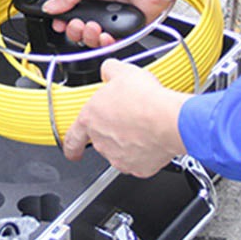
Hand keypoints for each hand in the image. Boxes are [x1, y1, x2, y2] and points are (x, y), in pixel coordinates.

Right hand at [42, 0, 240, 45]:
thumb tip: (50, 7)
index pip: (69, 4)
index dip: (61, 15)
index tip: (58, 22)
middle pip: (79, 23)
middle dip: (74, 28)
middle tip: (76, 25)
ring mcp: (115, 12)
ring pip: (94, 35)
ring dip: (89, 35)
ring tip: (93, 27)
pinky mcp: (129, 25)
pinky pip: (113, 41)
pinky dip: (106, 42)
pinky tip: (105, 35)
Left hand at [62, 59, 187, 177]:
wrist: (169, 120)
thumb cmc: (145, 99)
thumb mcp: (122, 72)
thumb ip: (109, 71)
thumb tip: (108, 70)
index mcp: (91, 119)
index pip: (72, 138)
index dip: (71, 145)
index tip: (71, 149)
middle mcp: (101, 141)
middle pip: (101, 139)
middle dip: (112, 131)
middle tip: (128, 119)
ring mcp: (119, 157)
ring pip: (119, 150)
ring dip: (127, 141)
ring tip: (143, 125)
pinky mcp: (138, 168)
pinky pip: (138, 160)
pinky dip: (144, 151)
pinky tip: (152, 137)